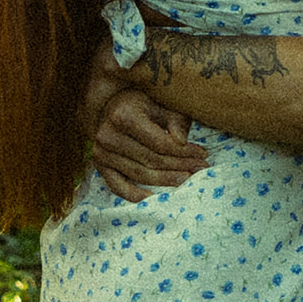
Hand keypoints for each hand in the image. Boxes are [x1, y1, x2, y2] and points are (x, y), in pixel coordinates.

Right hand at [92, 90, 207, 202]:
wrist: (111, 107)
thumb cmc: (141, 103)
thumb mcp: (159, 103)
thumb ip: (174, 119)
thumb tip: (182, 141)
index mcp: (123, 116)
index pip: (160, 143)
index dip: (184, 152)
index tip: (203, 154)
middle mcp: (108, 136)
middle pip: (151, 160)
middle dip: (179, 166)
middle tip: (200, 169)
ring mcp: (101, 153)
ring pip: (140, 174)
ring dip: (165, 180)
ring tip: (185, 179)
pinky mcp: (99, 166)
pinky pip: (118, 186)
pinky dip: (135, 195)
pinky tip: (153, 198)